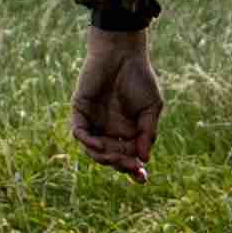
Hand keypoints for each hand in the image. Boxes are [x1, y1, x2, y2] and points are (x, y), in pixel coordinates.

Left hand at [67, 27, 162, 176]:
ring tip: (117, 157)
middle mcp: (109, 130)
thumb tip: (144, 159)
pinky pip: (80, 134)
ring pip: (94, 150)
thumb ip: (147, 133)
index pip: (128, 157)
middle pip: (111, 157)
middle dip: (121, 164)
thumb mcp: (151, 108)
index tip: (142, 178)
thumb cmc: (140, 78)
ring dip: (104, 157)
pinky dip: (88, 142)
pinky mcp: (80, 112)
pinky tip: (100, 144)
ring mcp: (94, 122)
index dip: (133, 170)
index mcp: (127, 132)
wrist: (123, 53)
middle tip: (131, 165)